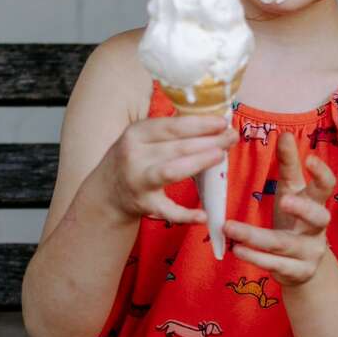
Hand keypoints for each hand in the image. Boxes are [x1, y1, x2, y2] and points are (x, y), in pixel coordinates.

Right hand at [101, 115, 235, 223]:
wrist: (106, 193)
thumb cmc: (133, 158)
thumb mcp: (141, 138)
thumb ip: (169, 131)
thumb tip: (211, 123)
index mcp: (136, 133)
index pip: (172, 126)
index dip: (199, 123)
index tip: (222, 122)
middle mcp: (135, 155)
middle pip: (177, 146)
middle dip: (208, 141)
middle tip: (232, 137)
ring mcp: (138, 181)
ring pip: (172, 171)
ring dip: (198, 163)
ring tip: (221, 156)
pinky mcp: (144, 205)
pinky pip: (168, 211)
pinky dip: (186, 215)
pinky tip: (203, 215)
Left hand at [224, 135, 336, 286]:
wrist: (304, 266)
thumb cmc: (295, 219)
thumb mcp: (291, 190)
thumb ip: (288, 165)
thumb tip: (284, 134)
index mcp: (317, 204)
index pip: (326, 187)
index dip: (322, 174)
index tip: (310, 158)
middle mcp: (318, 229)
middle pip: (318, 218)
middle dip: (303, 209)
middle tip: (284, 199)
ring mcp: (310, 253)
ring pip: (283, 244)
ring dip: (255, 237)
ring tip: (230, 227)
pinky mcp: (297, 272)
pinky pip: (275, 265)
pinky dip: (255, 258)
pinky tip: (237, 249)